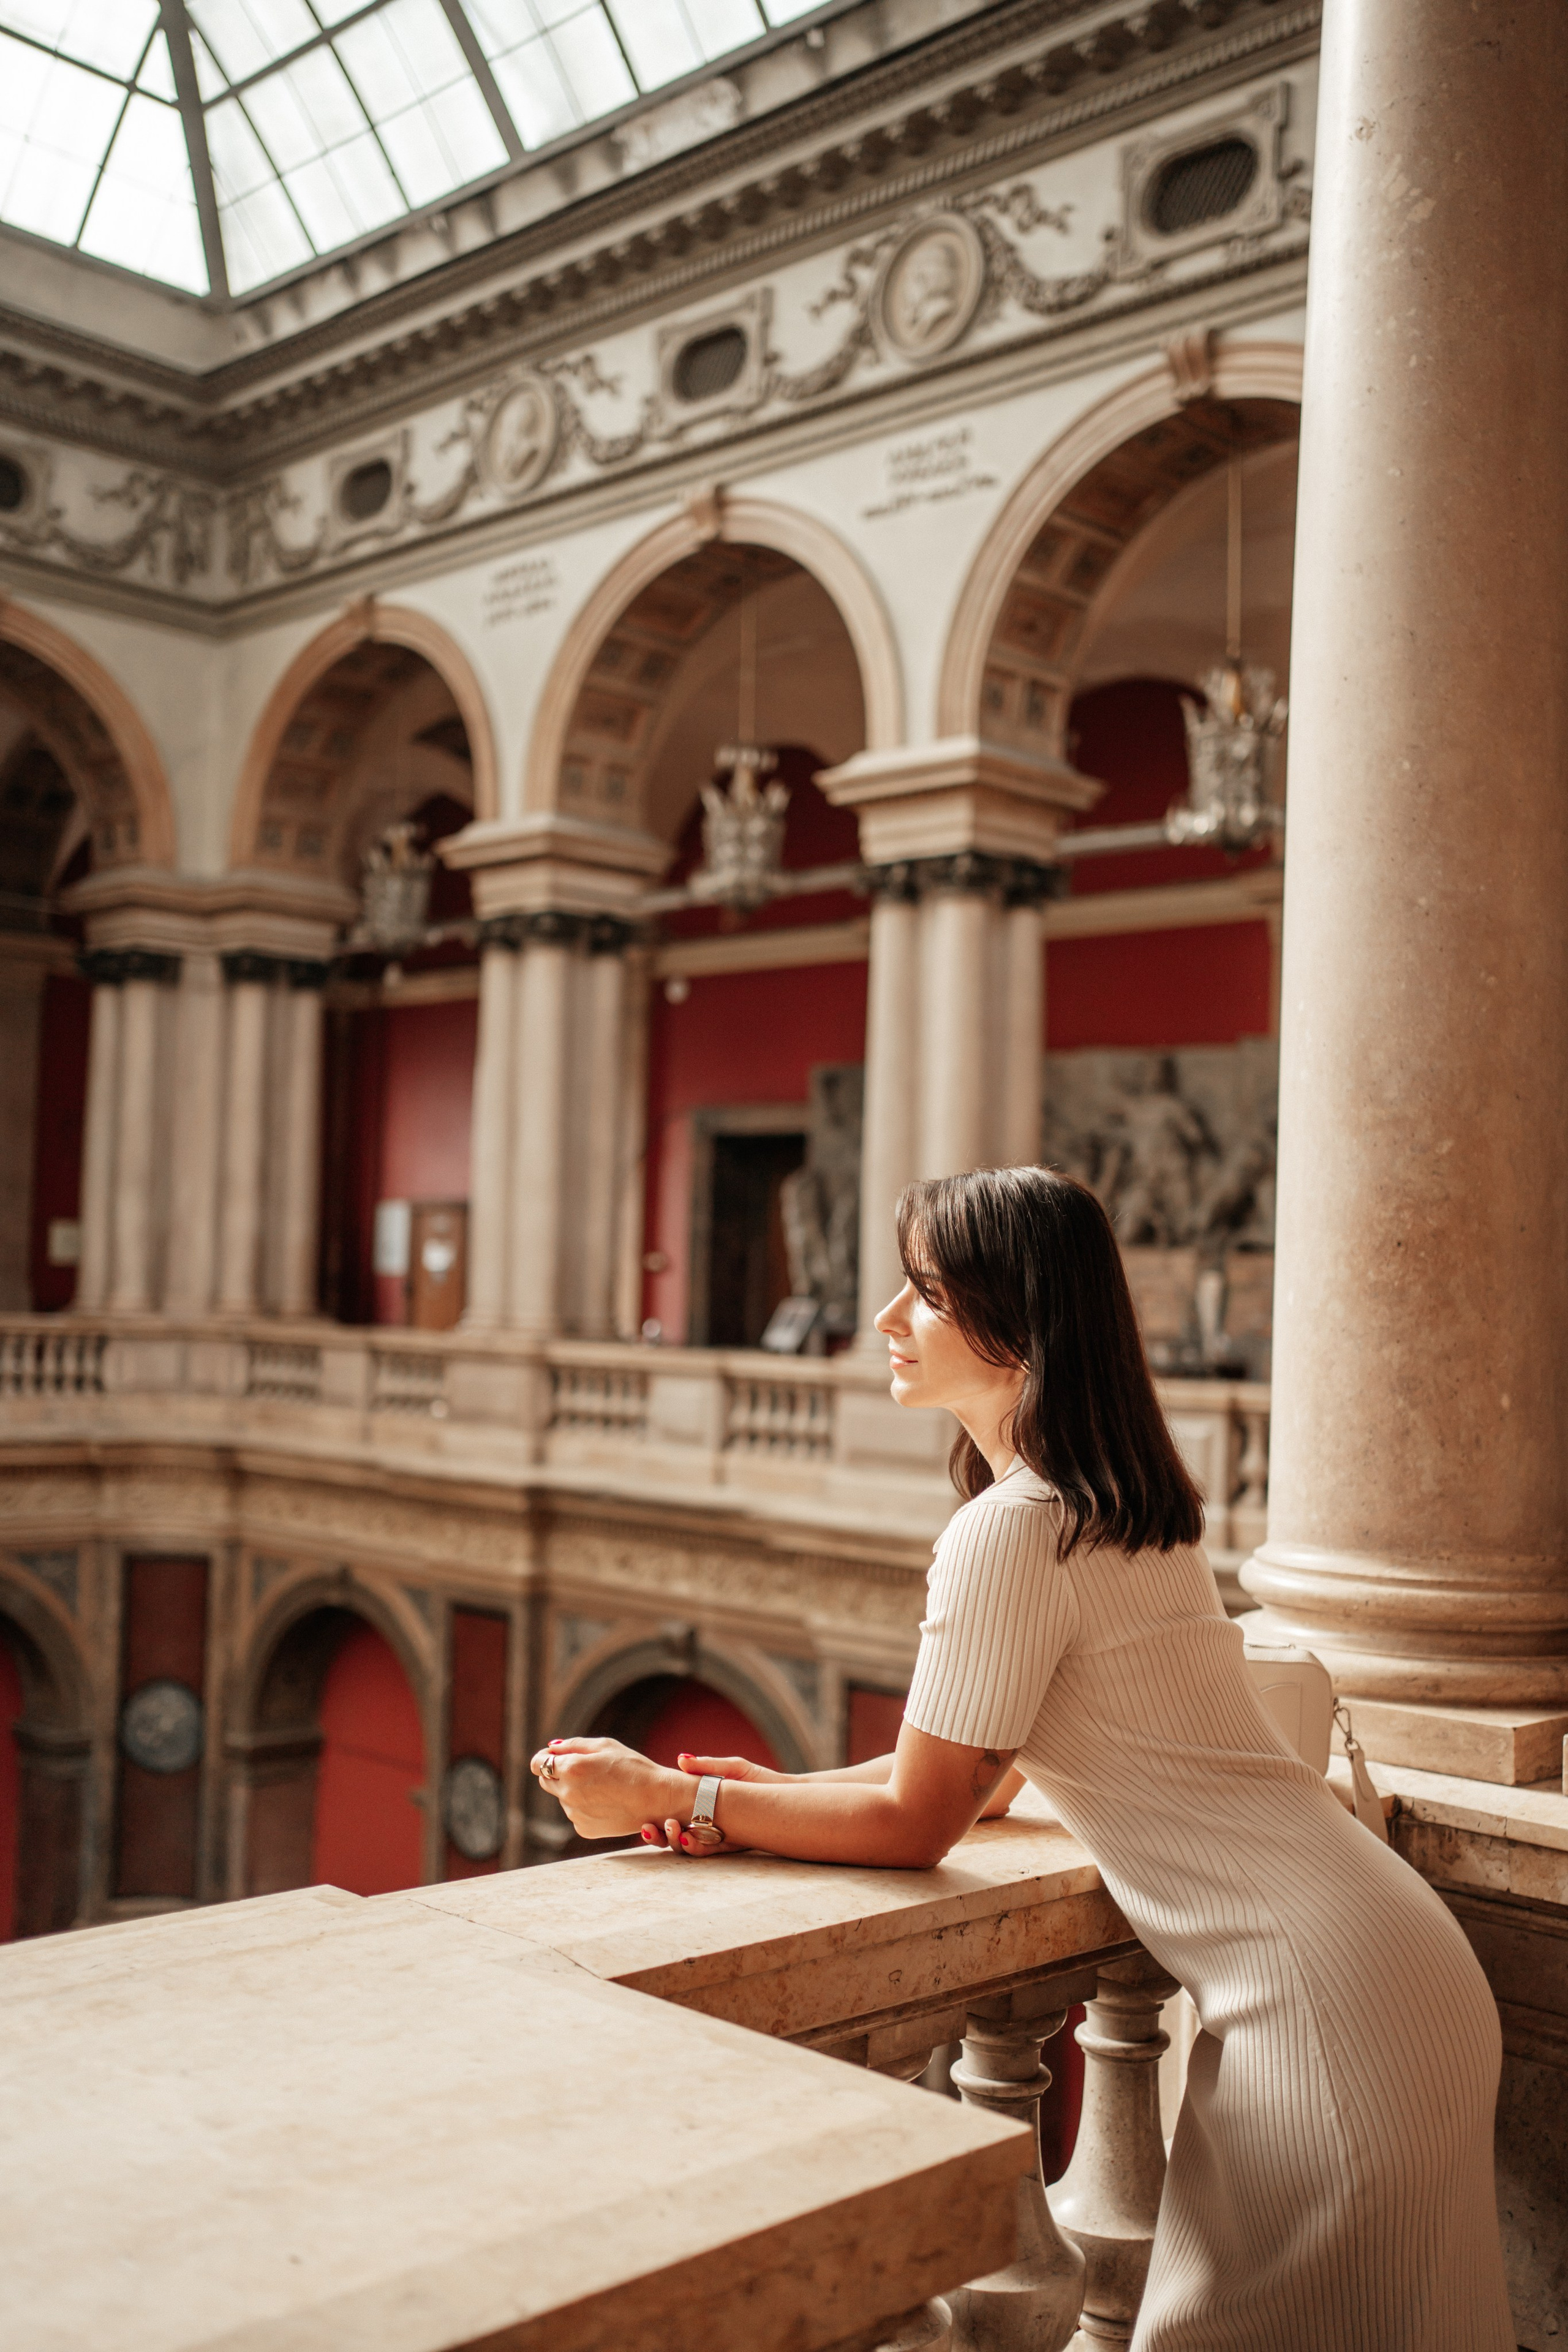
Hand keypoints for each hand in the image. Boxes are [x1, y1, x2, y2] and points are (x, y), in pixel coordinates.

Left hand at [529, 1736, 686, 1841]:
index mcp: (571, 1769)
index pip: (537, 1763)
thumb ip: (572, 1745)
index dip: (543, 1758)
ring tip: (603, 1787)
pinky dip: (584, 1807)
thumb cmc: (632, 1767)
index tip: (552, 1757)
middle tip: (583, 1770)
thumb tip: (550, 1748)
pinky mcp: (584, 1829)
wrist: (656, 1799)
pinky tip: (606, 1802)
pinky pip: (575, 1813)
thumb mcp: (604, 1746)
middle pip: (545, 1782)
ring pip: (562, 1798)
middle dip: (557, 1774)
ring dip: (573, 1790)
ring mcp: (575, 1814)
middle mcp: (568, 1793)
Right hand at [638, 1750, 792, 1856]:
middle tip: (648, 1828)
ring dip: (673, 1841)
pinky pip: (709, 1851)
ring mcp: (717, 1836)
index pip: (668, 1818)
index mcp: (699, 1808)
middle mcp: (704, 1826)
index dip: (653, 1824)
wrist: (787, 1795)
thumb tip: (680, 1758)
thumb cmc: (759, 1780)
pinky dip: (696, 1847)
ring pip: (686, 1848)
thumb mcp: (732, 1768)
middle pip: (671, 1838)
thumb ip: (707, 1765)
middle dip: (657, 1836)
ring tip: (671, 1828)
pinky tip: (687, 1837)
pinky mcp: (732, 1844)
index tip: (642, 1820)